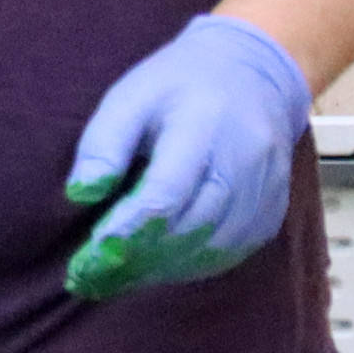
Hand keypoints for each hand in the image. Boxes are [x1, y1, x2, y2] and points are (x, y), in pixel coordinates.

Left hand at [62, 15, 311, 298]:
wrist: (254, 74)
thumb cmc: (179, 86)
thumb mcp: (131, 96)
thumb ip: (104, 144)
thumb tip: (80, 194)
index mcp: (204, 125)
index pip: (165, 194)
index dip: (125, 231)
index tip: (88, 257)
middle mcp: (243, 161)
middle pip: (189, 228)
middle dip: (137, 259)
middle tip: (93, 278)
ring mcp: (265, 190)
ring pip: (211, 249)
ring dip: (163, 270)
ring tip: (120, 277)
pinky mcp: (272, 212)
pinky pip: (231, 253)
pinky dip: (191, 266)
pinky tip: (160, 266)